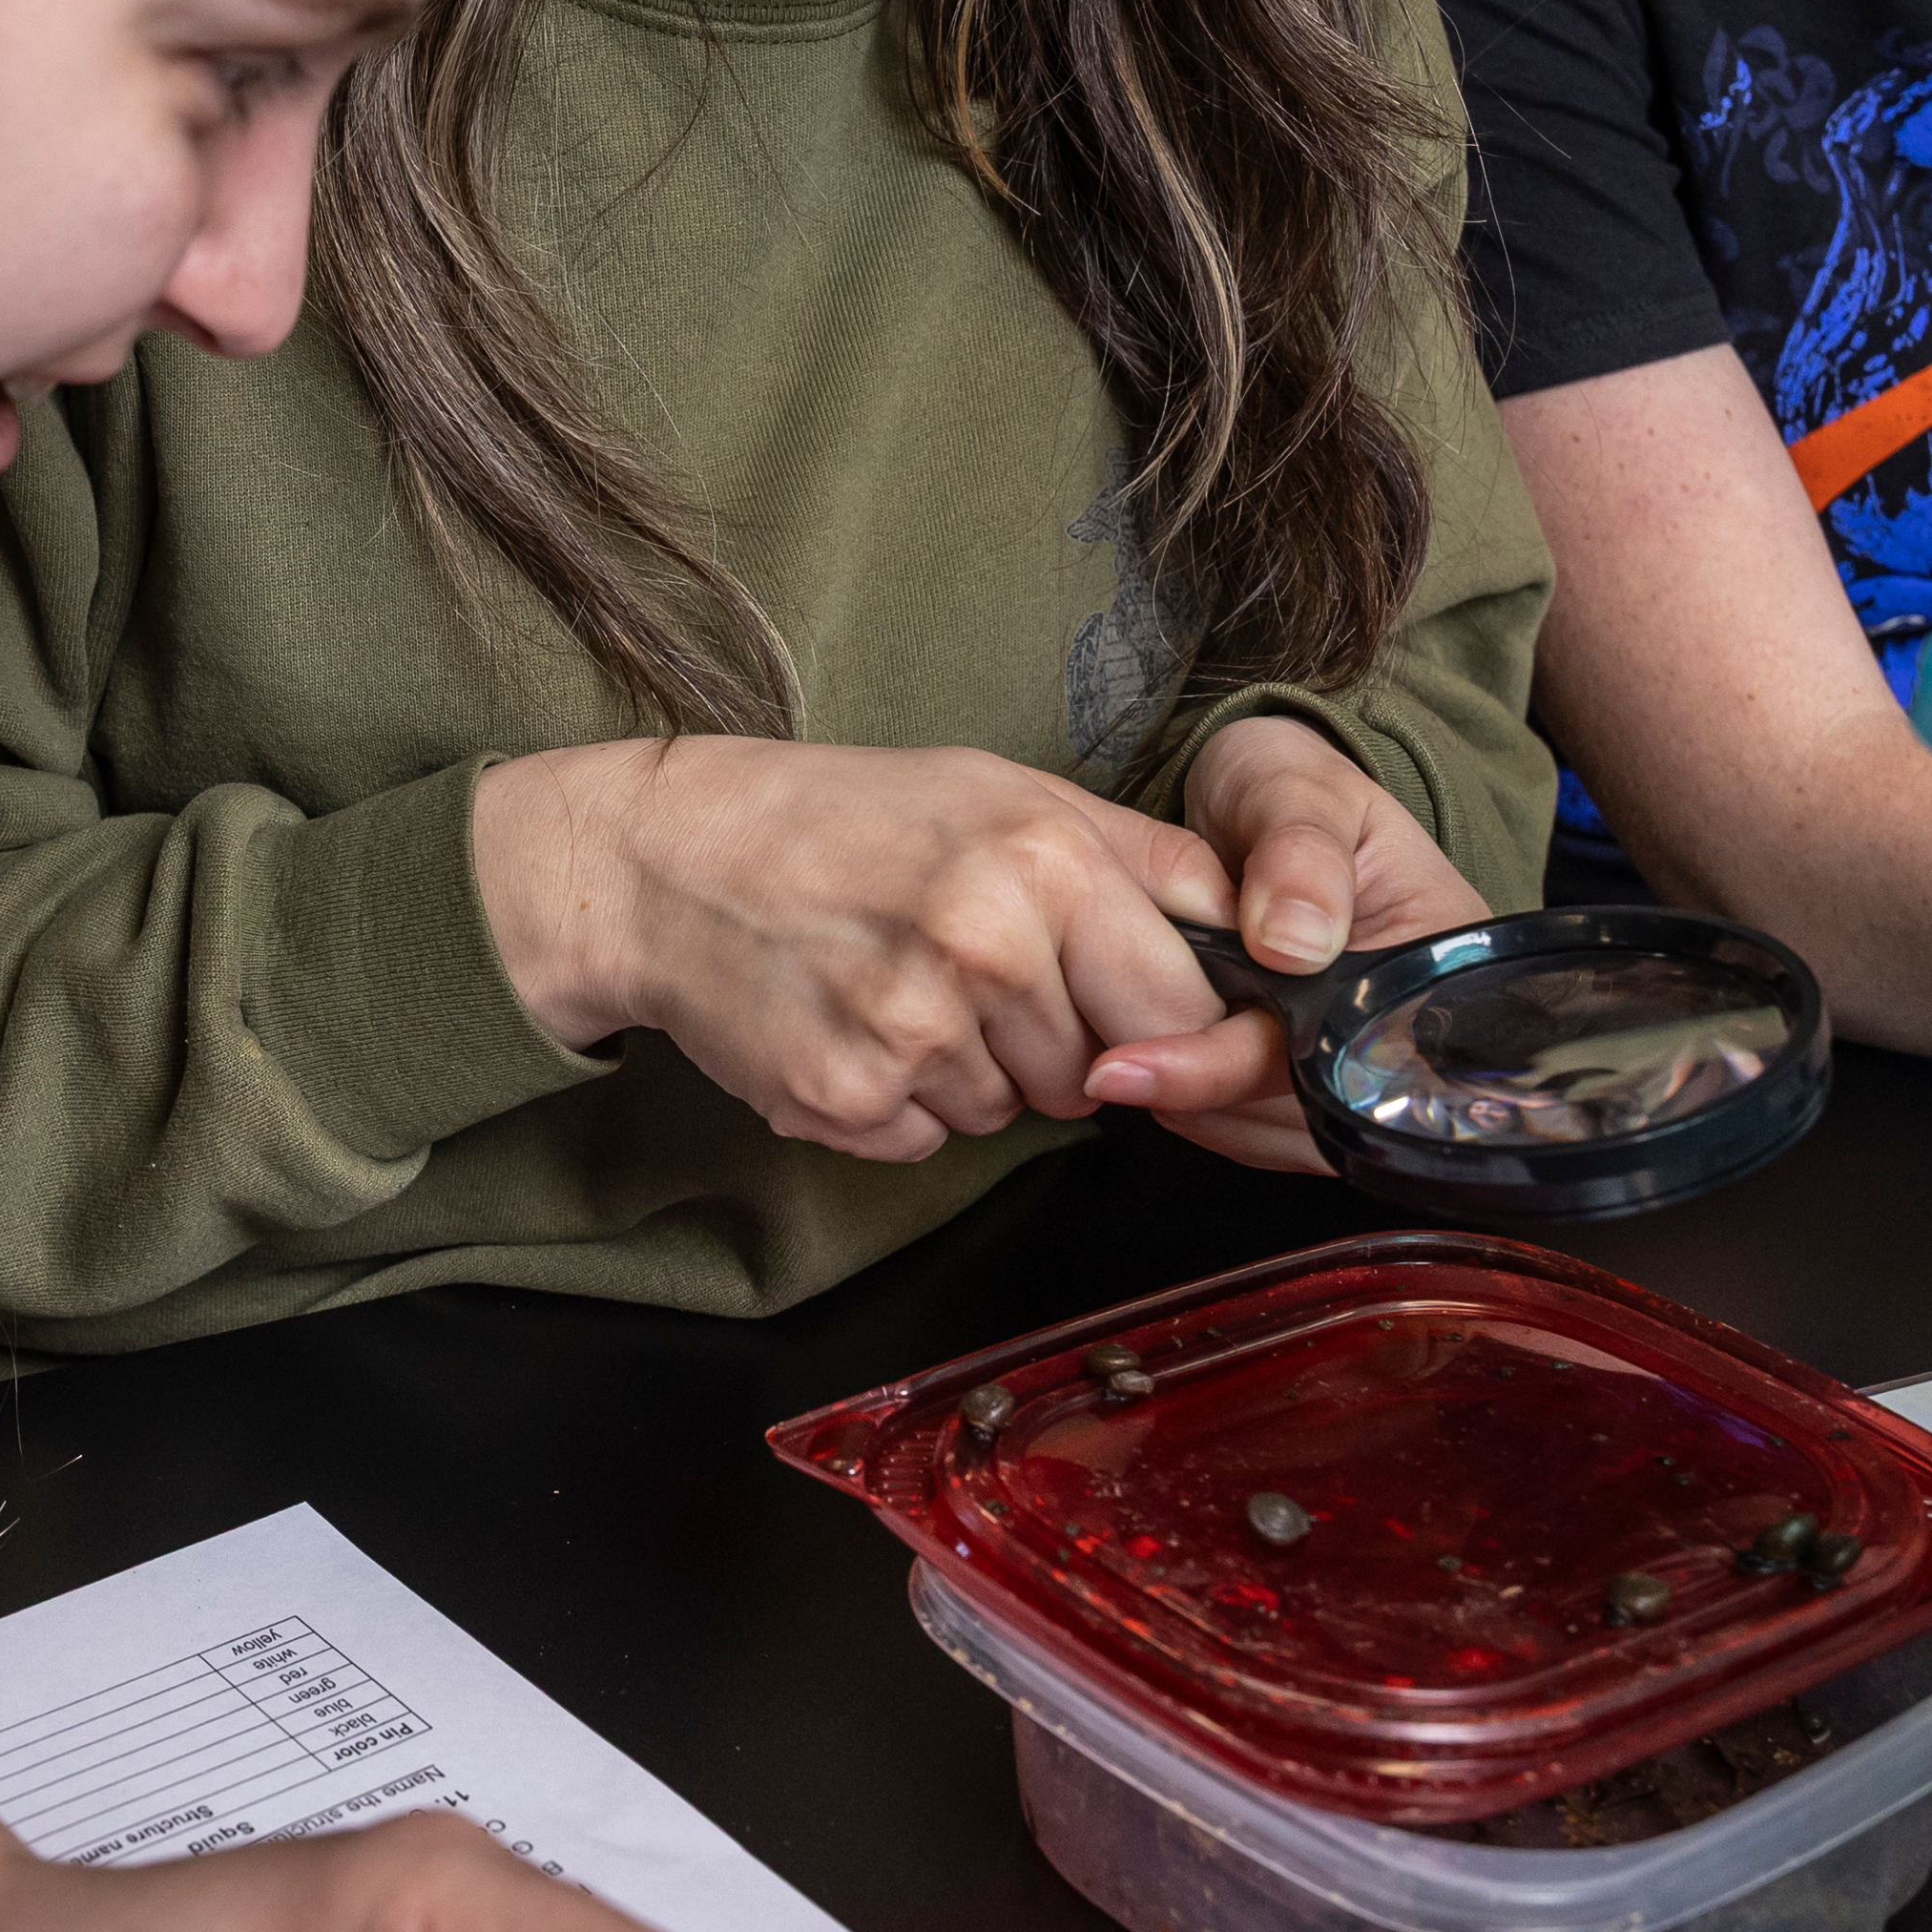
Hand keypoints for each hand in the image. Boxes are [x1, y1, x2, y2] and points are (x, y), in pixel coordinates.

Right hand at [474, 736, 1243, 1161]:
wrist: (667, 859)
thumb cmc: (843, 818)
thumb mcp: (1005, 791)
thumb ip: (1142, 859)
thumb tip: (1263, 930)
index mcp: (1043, 859)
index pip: (1179, 1005)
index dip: (1159, 1019)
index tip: (1122, 1005)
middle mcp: (985, 945)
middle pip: (1097, 1073)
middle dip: (1056, 1043)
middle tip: (975, 972)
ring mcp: (913, 1030)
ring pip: (1013, 1113)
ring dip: (974, 1073)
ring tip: (899, 985)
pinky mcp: (849, 1099)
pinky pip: (930, 1140)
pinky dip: (901, 1103)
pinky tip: (853, 1024)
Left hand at [1076, 716, 1492, 1173]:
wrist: (1267, 808)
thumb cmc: (1291, 791)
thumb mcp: (1299, 788)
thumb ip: (1300, 851)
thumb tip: (1293, 942)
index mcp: (1440, 966)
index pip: (1349, 1056)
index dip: (1244, 1067)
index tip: (1147, 1060)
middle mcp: (1412, 1040)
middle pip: (1308, 1115)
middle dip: (1202, 1091)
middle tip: (1105, 1061)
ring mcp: (1362, 1075)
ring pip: (1270, 1136)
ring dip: (1188, 1105)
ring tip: (1126, 1039)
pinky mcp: (1313, 1094)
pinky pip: (1247, 1131)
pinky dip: (1189, 1106)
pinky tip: (1154, 1050)